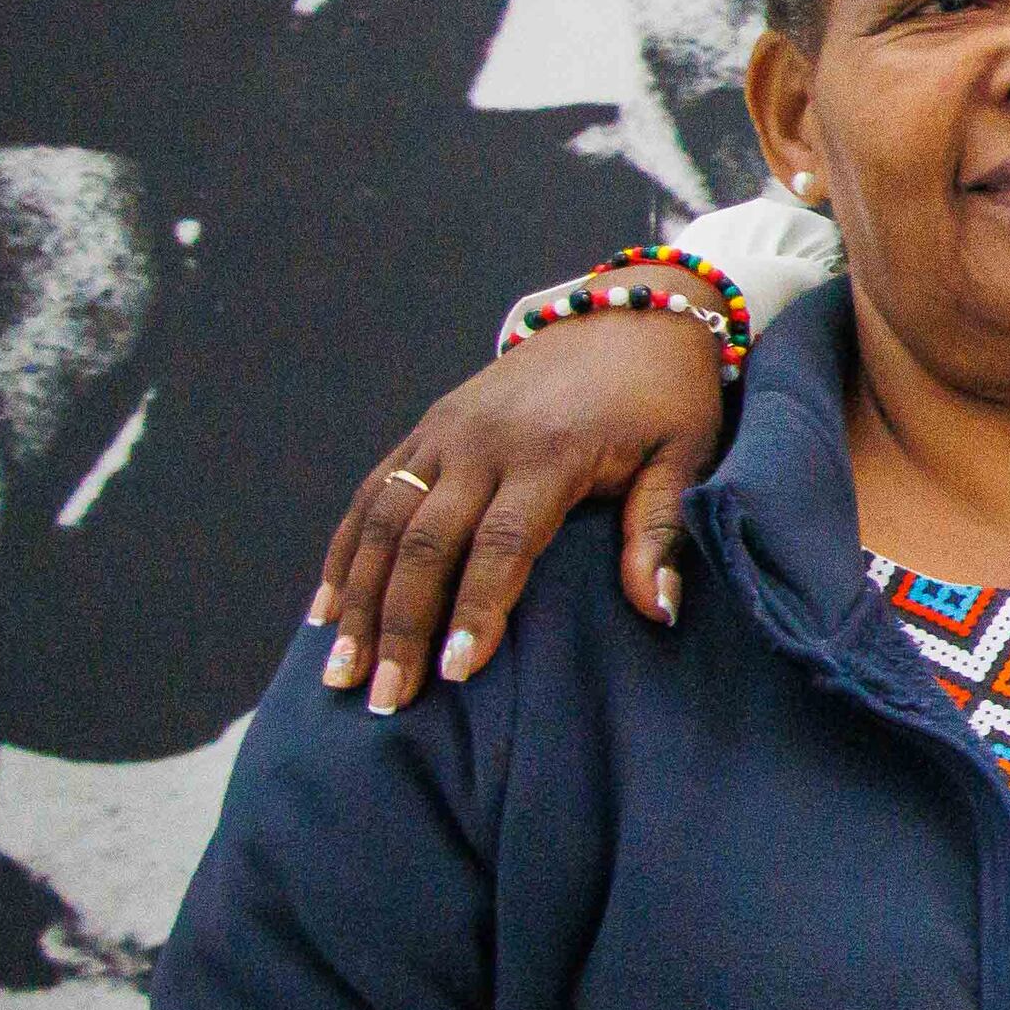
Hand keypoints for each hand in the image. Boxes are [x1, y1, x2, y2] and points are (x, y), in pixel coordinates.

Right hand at [310, 310, 731, 711]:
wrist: (632, 312)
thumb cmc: (667, 394)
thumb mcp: (684, 455)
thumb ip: (660, 531)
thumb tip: (657, 611)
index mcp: (549, 451)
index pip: (501, 544)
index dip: (476, 610)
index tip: (455, 673)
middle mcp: (483, 441)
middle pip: (424, 542)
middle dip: (399, 624)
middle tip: (382, 697)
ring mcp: (446, 431)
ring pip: (382, 520)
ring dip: (356, 598)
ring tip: (340, 668)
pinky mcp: (428, 427)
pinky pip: (372, 492)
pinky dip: (344, 553)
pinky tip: (325, 610)